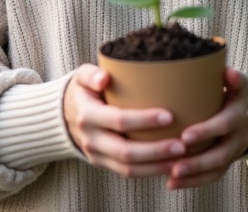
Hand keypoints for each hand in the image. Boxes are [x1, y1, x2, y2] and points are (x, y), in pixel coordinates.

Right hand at [63, 64, 187, 177]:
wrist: (65, 115)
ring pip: (128, 168)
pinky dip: (150, 172)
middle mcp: (91, 139)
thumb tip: (104, 78)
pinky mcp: (103, 164)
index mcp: (88, 115)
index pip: (119, 120)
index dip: (144, 120)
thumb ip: (91, 75)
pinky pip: (127, 174)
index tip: (170, 116)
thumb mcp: (82, 77)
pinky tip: (170, 166)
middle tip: (182, 145)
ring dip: (156, 166)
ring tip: (181, 159)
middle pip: (125, 151)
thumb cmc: (84, 90)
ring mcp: (96, 155)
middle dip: (155, 151)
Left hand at [166, 66, 247, 190]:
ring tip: (172, 173)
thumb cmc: (228, 91)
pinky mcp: (228, 161)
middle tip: (177, 152)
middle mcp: (240, 128)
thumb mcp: (231, 78)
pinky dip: (193, 182)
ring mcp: (236, 147)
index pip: (228, 116)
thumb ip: (224, 73)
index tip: (186, 135)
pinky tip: (171, 183)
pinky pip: (213, 176)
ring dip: (195, 170)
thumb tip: (221, 61)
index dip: (209, 127)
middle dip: (200, 152)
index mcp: (239, 105)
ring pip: (218, 164)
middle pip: (224, 146)